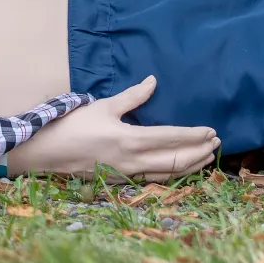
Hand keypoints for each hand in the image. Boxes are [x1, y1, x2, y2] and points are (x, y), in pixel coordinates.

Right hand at [2, 76, 219, 180]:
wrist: (47, 153)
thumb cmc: (72, 126)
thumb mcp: (102, 106)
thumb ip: (132, 96)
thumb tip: (153, 81)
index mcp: (130, 139)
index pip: (172, 138)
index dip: (194, 135)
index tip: (211, 130)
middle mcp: (134, 161)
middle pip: (177, 160)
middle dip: (200, 151)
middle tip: (216, 142)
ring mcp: (129, 175)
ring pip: (170, 173)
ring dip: (192, 165)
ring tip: (207, 157)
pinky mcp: (122, 181)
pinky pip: (156, 179)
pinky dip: (174, 173)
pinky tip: (181, 169)